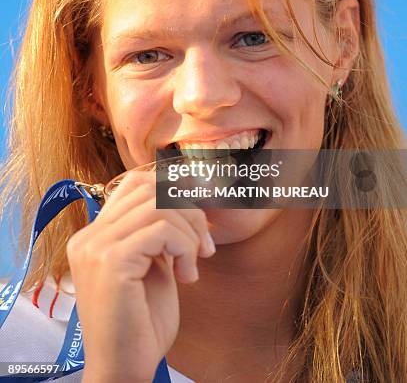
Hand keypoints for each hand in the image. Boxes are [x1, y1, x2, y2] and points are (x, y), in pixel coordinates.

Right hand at [66, 169, 215, 382]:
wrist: (124, 368)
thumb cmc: (142, 321)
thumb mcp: (152, 266)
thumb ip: (157, 233)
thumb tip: (186, 198)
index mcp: (94, 235)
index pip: (134, 184)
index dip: (171, 190)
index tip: (196, 217)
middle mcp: (88, 235)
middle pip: (149, 189)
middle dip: (188, 211)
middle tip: (204, 245)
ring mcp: (95, 246)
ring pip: (158, 206)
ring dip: (190, 231)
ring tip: (196, 262)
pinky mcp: (111, 261)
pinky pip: (161, 229)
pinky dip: (185, 246)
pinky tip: (188, 275)